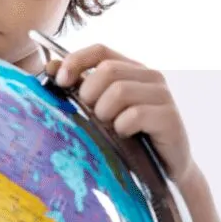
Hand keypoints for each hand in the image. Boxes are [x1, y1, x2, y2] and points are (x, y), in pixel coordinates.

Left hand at [53, 44, 194, 182]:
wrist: (165, 171)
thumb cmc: (129, 138)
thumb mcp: (102, 110)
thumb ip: (80, 87)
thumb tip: (50, 67)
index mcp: (131, 69)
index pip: (100, 50)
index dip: (76, 60)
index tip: (60, 82)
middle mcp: (150, 76)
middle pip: (108, 70)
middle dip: (90, 94)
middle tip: (91, 115)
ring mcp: (162, 95)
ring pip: (120, 90)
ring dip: (105, 113)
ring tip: (109, 128)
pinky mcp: (169, 117)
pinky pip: (135, 115)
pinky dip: (122, 127)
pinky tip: (125, 136)